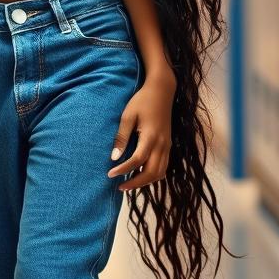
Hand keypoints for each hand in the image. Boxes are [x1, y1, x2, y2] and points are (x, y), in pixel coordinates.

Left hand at [106, 74, 175, 191]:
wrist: (162, 91)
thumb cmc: (142, 101)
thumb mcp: (128, 116)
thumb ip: (121, 137)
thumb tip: (114, 157)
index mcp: (151, 137)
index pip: (137, 161)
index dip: (123, 170)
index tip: (110, 174)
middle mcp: (162, 144)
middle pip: (152, 172)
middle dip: (136, 183)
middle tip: (119, 187)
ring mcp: (168, 146)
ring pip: (160, 172)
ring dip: (145, 181)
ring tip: (129, 183)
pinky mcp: (169, 145)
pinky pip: (164, 166)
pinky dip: (153, 175)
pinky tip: (141, 174)